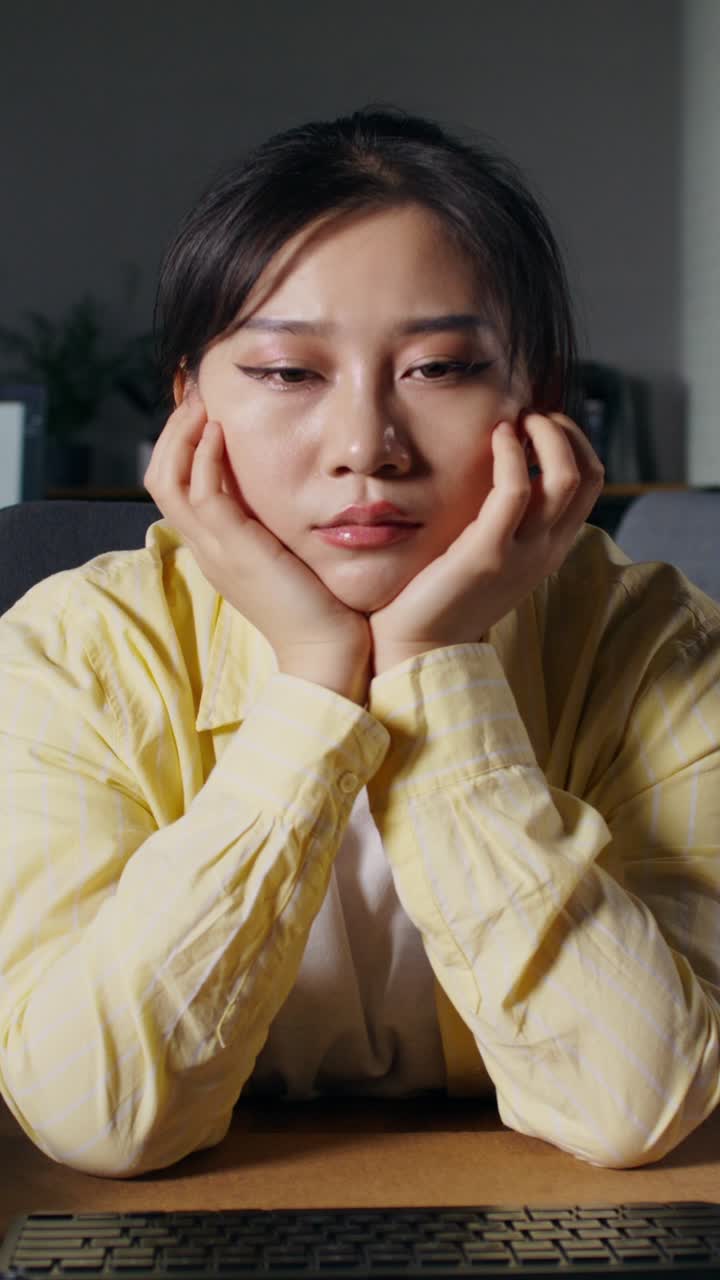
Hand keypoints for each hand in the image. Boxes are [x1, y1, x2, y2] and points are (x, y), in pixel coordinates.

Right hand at [144, 389, 370, 702]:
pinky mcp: (234, 549)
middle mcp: (206, 548)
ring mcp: (214, 550)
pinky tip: (221, 430)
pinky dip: (205, 456)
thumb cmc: (323, 607)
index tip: (205, 412)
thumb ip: (280, 526)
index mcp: (216, 550)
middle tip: (197, 396)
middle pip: (160, 478)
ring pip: (168, 480)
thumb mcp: (291, 556)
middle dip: (173, 432)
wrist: (328, 652)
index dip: (182, 446)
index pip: (177, 488)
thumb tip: (293, 489)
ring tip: (204, 402)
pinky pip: (202, 493)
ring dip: (183, 434)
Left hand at [370, 413, 603, 673]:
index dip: (574, 442)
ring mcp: (522, 554)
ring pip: (565, 477)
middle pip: (588, 475)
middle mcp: (546, 551)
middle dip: (565, 431)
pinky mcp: (487, 553)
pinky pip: (516, 489)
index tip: (539, 422)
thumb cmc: (443, 596)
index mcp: (550, 549)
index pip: (591, 483)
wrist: (418, 647)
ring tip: (517, 419)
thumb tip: (502, 473)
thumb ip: (505, 522)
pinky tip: (495, 437)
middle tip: (531, 414)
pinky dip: (511, 453)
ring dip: (546, 434)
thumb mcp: (489, 554)